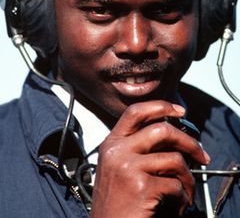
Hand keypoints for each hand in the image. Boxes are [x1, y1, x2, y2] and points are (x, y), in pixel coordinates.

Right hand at [90, 101, 209, 217]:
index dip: (161, 106)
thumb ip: (137, 147)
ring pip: (174, 158)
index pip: (136, 111)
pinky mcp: (140, 186)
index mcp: (111, 143)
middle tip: (201, 154)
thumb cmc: (116, 203)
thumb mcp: (118, 167)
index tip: (180, 111)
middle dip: (188, 142)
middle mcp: (117, 151)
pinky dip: (183, 197)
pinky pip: (175, 184)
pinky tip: (176, 205)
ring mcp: (127, 166)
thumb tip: (173, 135)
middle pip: (162, 129)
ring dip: (188, 177)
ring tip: (186, 190)